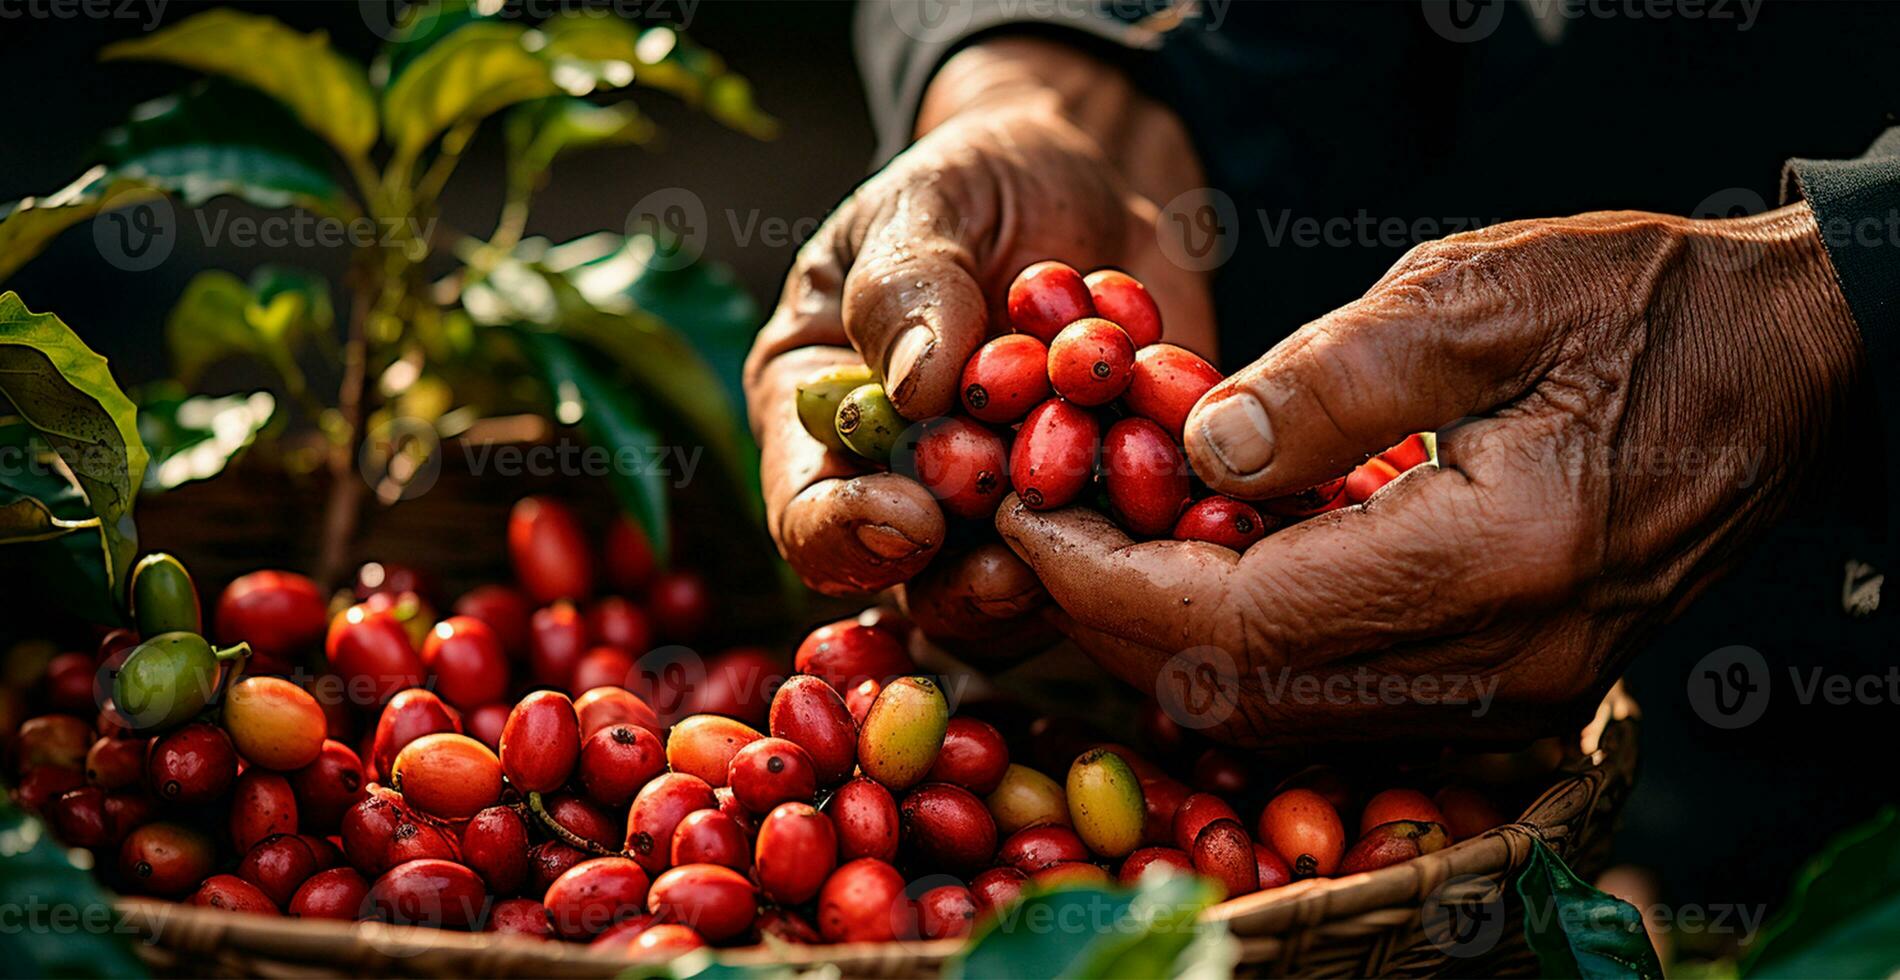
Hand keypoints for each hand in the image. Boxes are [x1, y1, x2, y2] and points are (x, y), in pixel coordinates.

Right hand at [744, 38, 1213, 616]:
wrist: (1092, 176)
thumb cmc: (978, 178)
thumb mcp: (927, 202)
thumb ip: (907, 284)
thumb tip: (915, 385)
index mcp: (823, 418)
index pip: (808, 510)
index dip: (848, 533)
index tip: (911, 515)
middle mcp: (906, 483)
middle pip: (913, 579)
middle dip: (964, 580)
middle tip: (1016, 560)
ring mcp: (1006, 507)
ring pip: (1021, 587)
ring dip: (1067, 573)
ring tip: (1114, 533)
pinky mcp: (1099, 507)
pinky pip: (1123, 550)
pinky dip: (1159, 536)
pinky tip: (1199, 512)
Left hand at [999, 203, 1859, 745]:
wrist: (1783, 372)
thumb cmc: (1641, 309)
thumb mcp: (1480, 297)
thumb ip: (1331, 382)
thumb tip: (1197, 450)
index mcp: (1494, 562)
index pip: (1238, 622)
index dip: (1105, 579)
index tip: (1017, 512)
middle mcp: (1501, 663)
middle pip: (1243, 693)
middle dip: (1111, 618)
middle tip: (1035, 526)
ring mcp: (1511, 694)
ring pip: (1280, 715)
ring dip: (1166, 642)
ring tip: (1096, 541)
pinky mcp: (1510, 688)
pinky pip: (1334, 701)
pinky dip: (1241, 649)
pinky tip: (1201, 571)